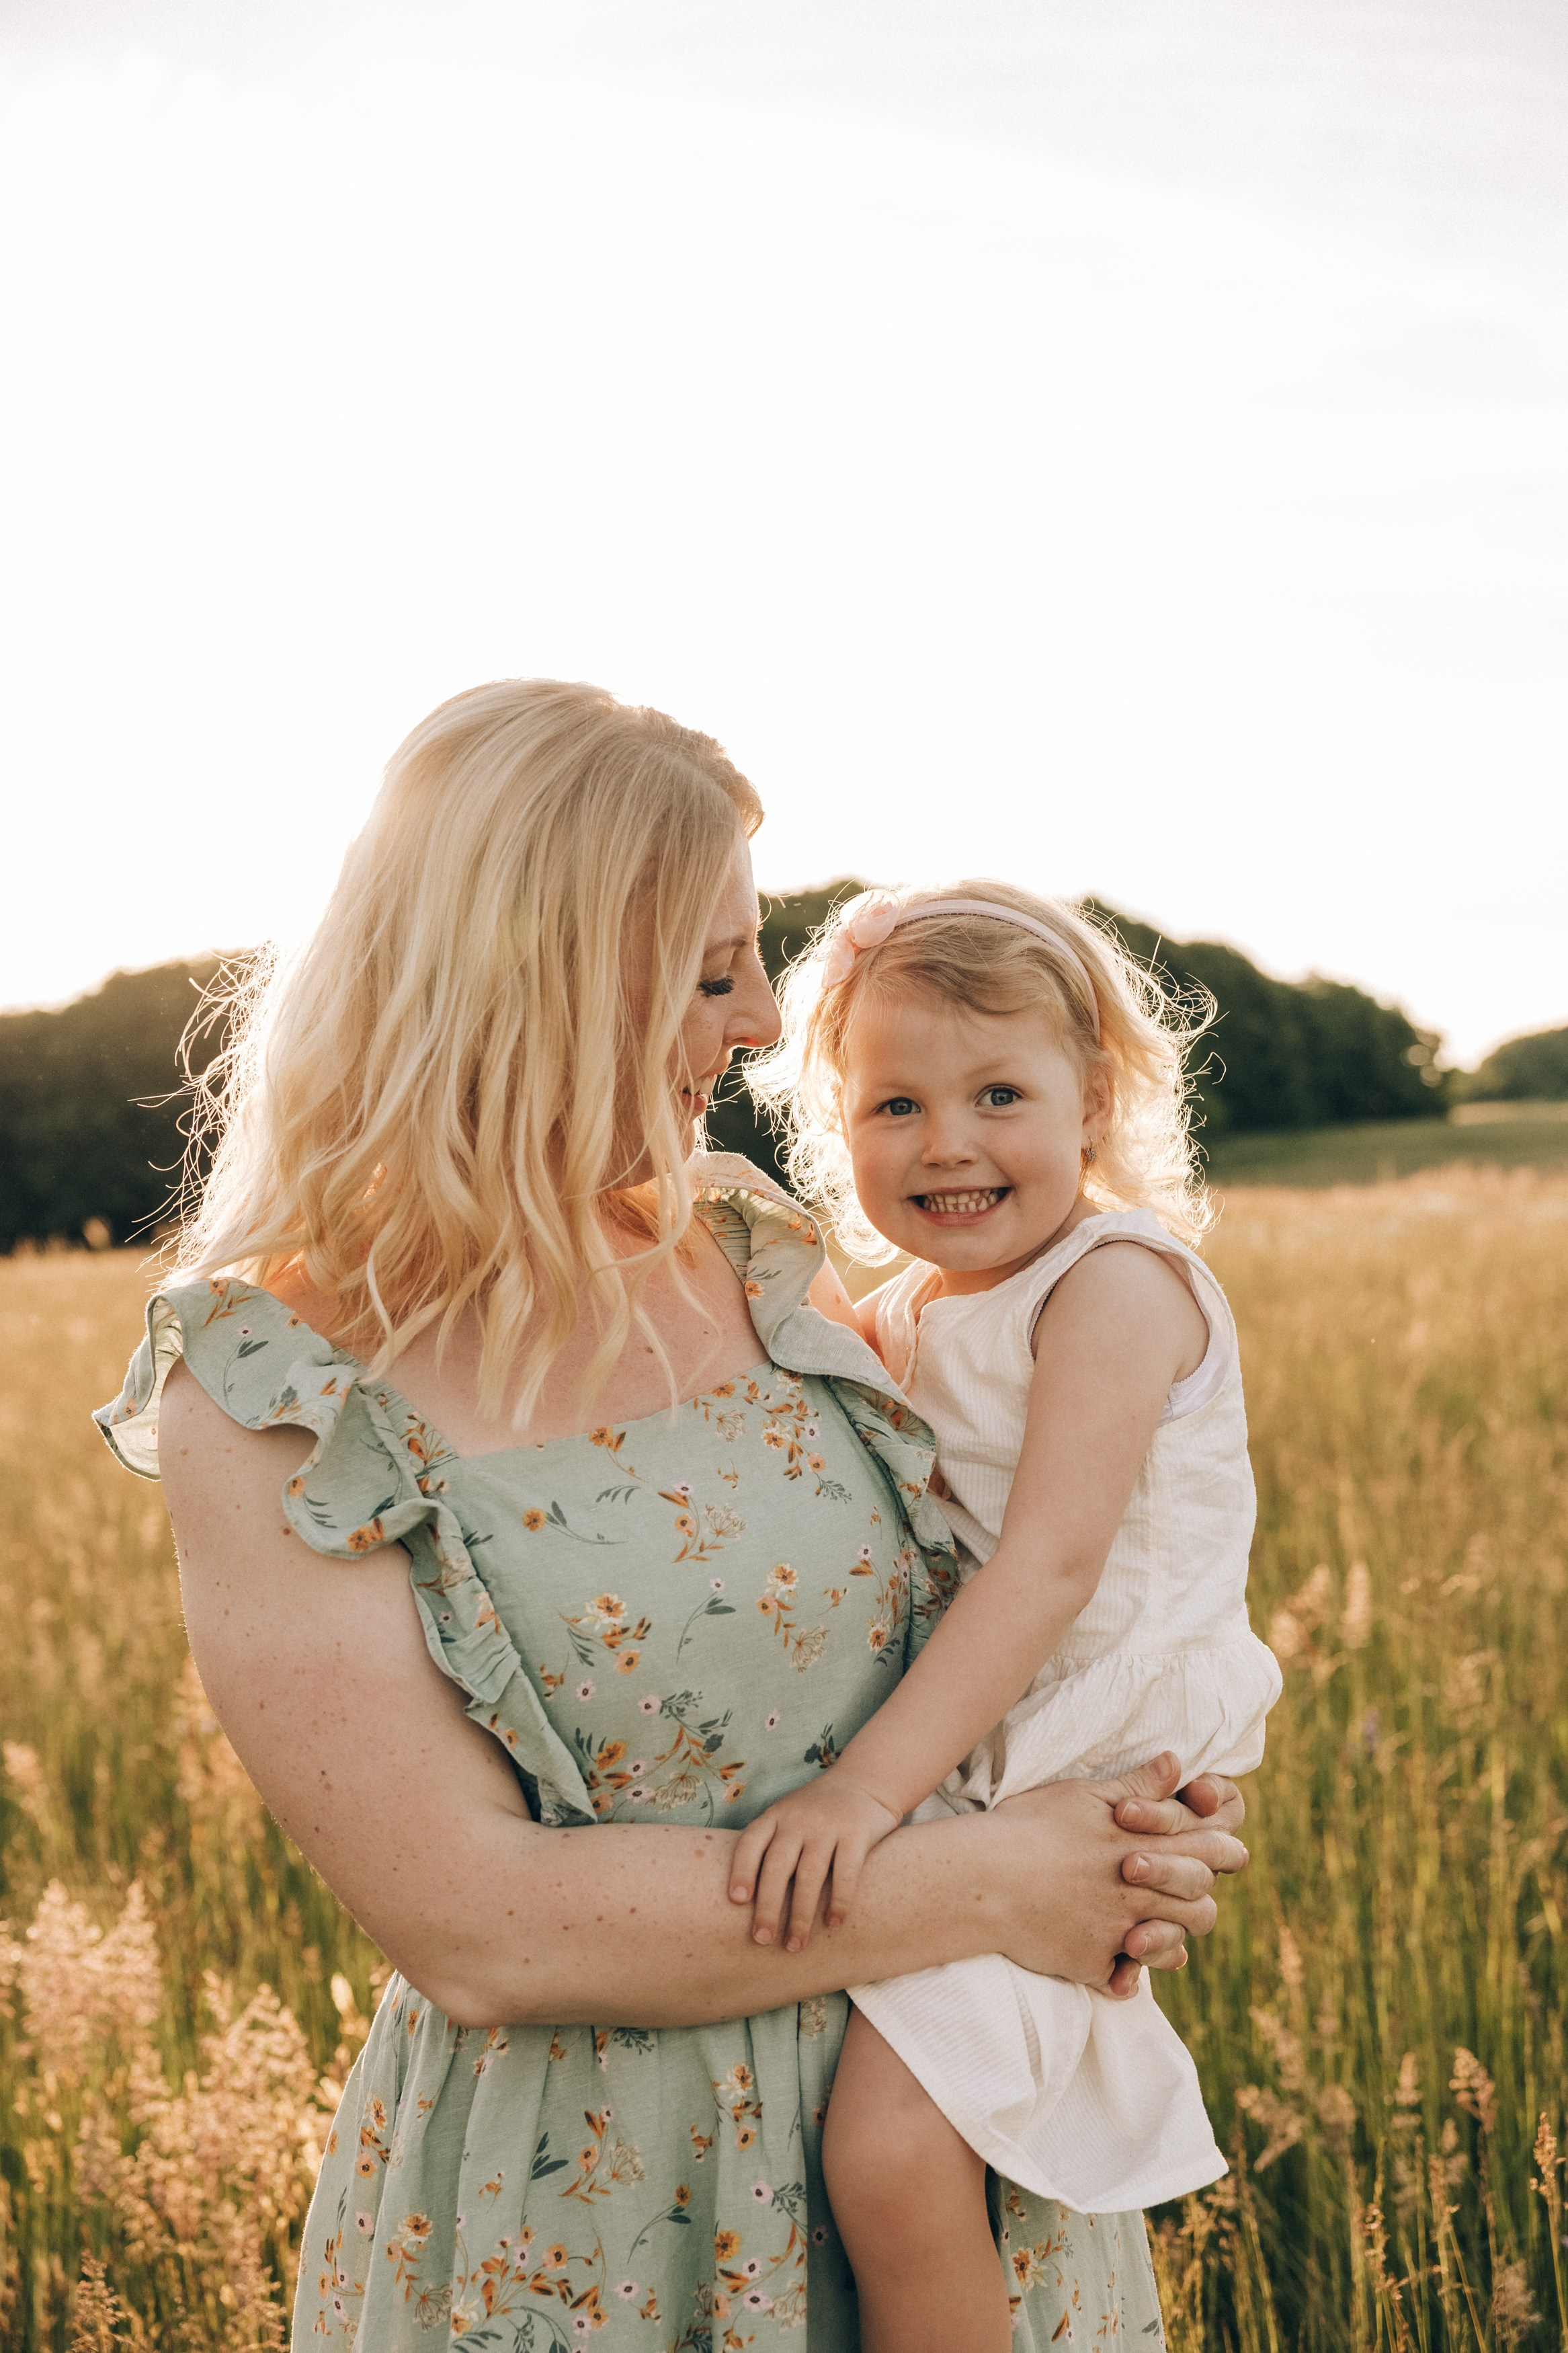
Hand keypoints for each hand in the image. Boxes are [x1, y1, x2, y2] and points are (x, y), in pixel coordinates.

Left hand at [728, 1775, 901, 1949]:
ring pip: (810, 1874)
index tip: (736, 1901)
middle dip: (768, 1906)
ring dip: (801, 1915)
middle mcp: (798, 1819)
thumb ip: (771, 1846)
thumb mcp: (788, 1815)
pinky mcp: (857, 1833)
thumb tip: (742, 1901)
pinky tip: (834, 1923)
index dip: (741, 1871)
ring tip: (795, 1945)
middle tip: (762, 1939)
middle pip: (777, 1866)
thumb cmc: (817, 1811)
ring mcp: (828, 1825)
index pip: (751, 1843)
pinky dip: (839, 1900)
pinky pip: (846, 1871)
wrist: (865, 1781)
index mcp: (776, 1816)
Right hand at [989, 1752, 1247, 1996]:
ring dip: (1169, 1941)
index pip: (1207, 1851)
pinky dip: (1124, 1975)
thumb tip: (1177, 1763)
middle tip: (1192, 1896)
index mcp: (1142, 1848)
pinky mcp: (1091, 1965)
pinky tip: (1119, 1968)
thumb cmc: (1029, 1828)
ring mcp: (1118, 1934)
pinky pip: (1123, 1980)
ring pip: (1170, 1948)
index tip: (1231, 1851)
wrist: (982, 1879)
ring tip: (1153, 1932)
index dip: (1224, 1850)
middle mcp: (1139, 1896)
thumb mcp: (1083, 1796)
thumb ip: (1137, 1785)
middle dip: (1201, 1901)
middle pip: (1200, 1908)